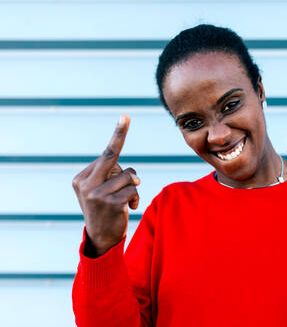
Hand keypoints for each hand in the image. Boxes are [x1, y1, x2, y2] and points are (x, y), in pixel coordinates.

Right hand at [72, 115, 139, 256]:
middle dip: (123, 151)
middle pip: (112, 157)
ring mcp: (96, 194)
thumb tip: (134, 178)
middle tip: (128, 154)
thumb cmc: (106, 209)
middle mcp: (86, 184)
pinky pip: (133, 190)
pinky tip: (129, 208)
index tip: (125, 116)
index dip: (119, 136)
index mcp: (81, 178)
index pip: (106, 154)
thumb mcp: (103, 190)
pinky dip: (135, 199)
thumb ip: (115, 176)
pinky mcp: (110, 203)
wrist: (101, 239)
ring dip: (133, 188)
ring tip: (126, 200)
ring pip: (128, 176)